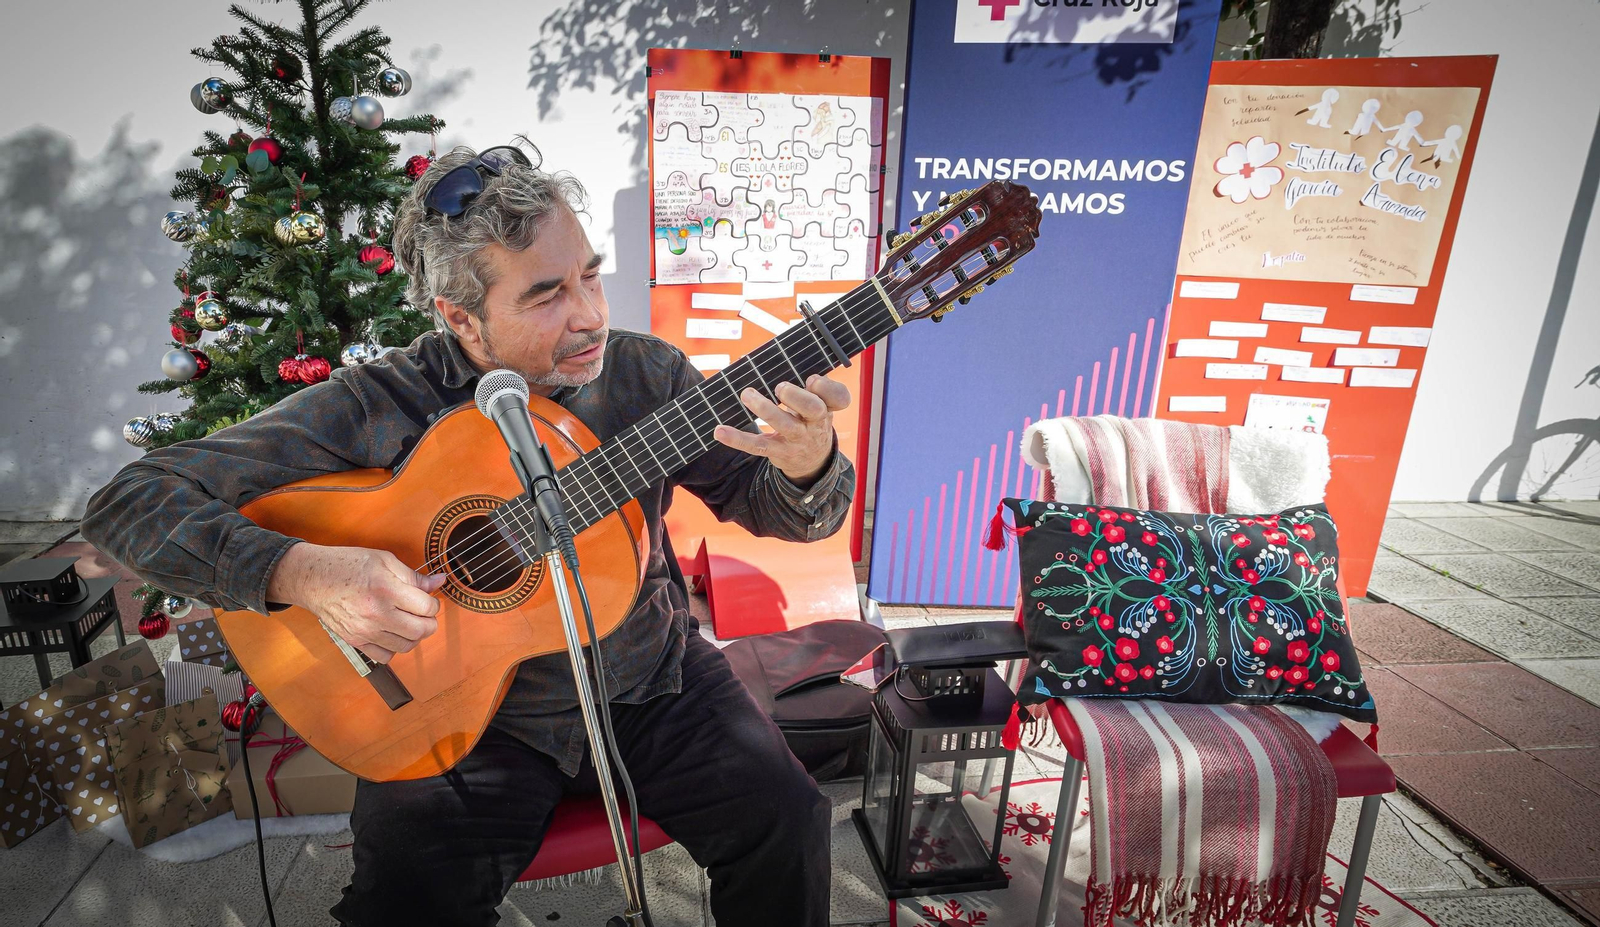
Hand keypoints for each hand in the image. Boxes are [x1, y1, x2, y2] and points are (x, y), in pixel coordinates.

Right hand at [268, 542, 445, 663]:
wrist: (312, 578)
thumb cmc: (347, 565)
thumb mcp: (384, 560)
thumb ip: (413, 576)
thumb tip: (439, 582)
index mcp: (386, 589)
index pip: (426, 608)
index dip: (433, 603)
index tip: (428, 599)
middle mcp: (376, 613)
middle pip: (420, 631)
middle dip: (429, 622)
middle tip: (424, 613)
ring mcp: (364, 631)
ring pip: (406, 646)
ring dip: (414, 636)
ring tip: (408, 621)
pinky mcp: (355, 641)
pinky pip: (385, 656)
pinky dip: (393, 647)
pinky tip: (391, 632)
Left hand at [712, 375, 850, 484]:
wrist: (812, 461)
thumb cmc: (809, 419)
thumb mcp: (817, 403)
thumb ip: (802, 383)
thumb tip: (757, 358)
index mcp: (827, 407)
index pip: (839, 397)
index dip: (826, 387)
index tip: (811, 379)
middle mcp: (815, 423)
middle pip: (813, 409)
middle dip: (796, 396)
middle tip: (779, 387)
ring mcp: (797, 439)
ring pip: (785, 425)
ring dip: (765, 409)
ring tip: (747, 394)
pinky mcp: (778, 452)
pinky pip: (757, 445)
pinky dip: (737, 438)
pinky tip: (720, 431)